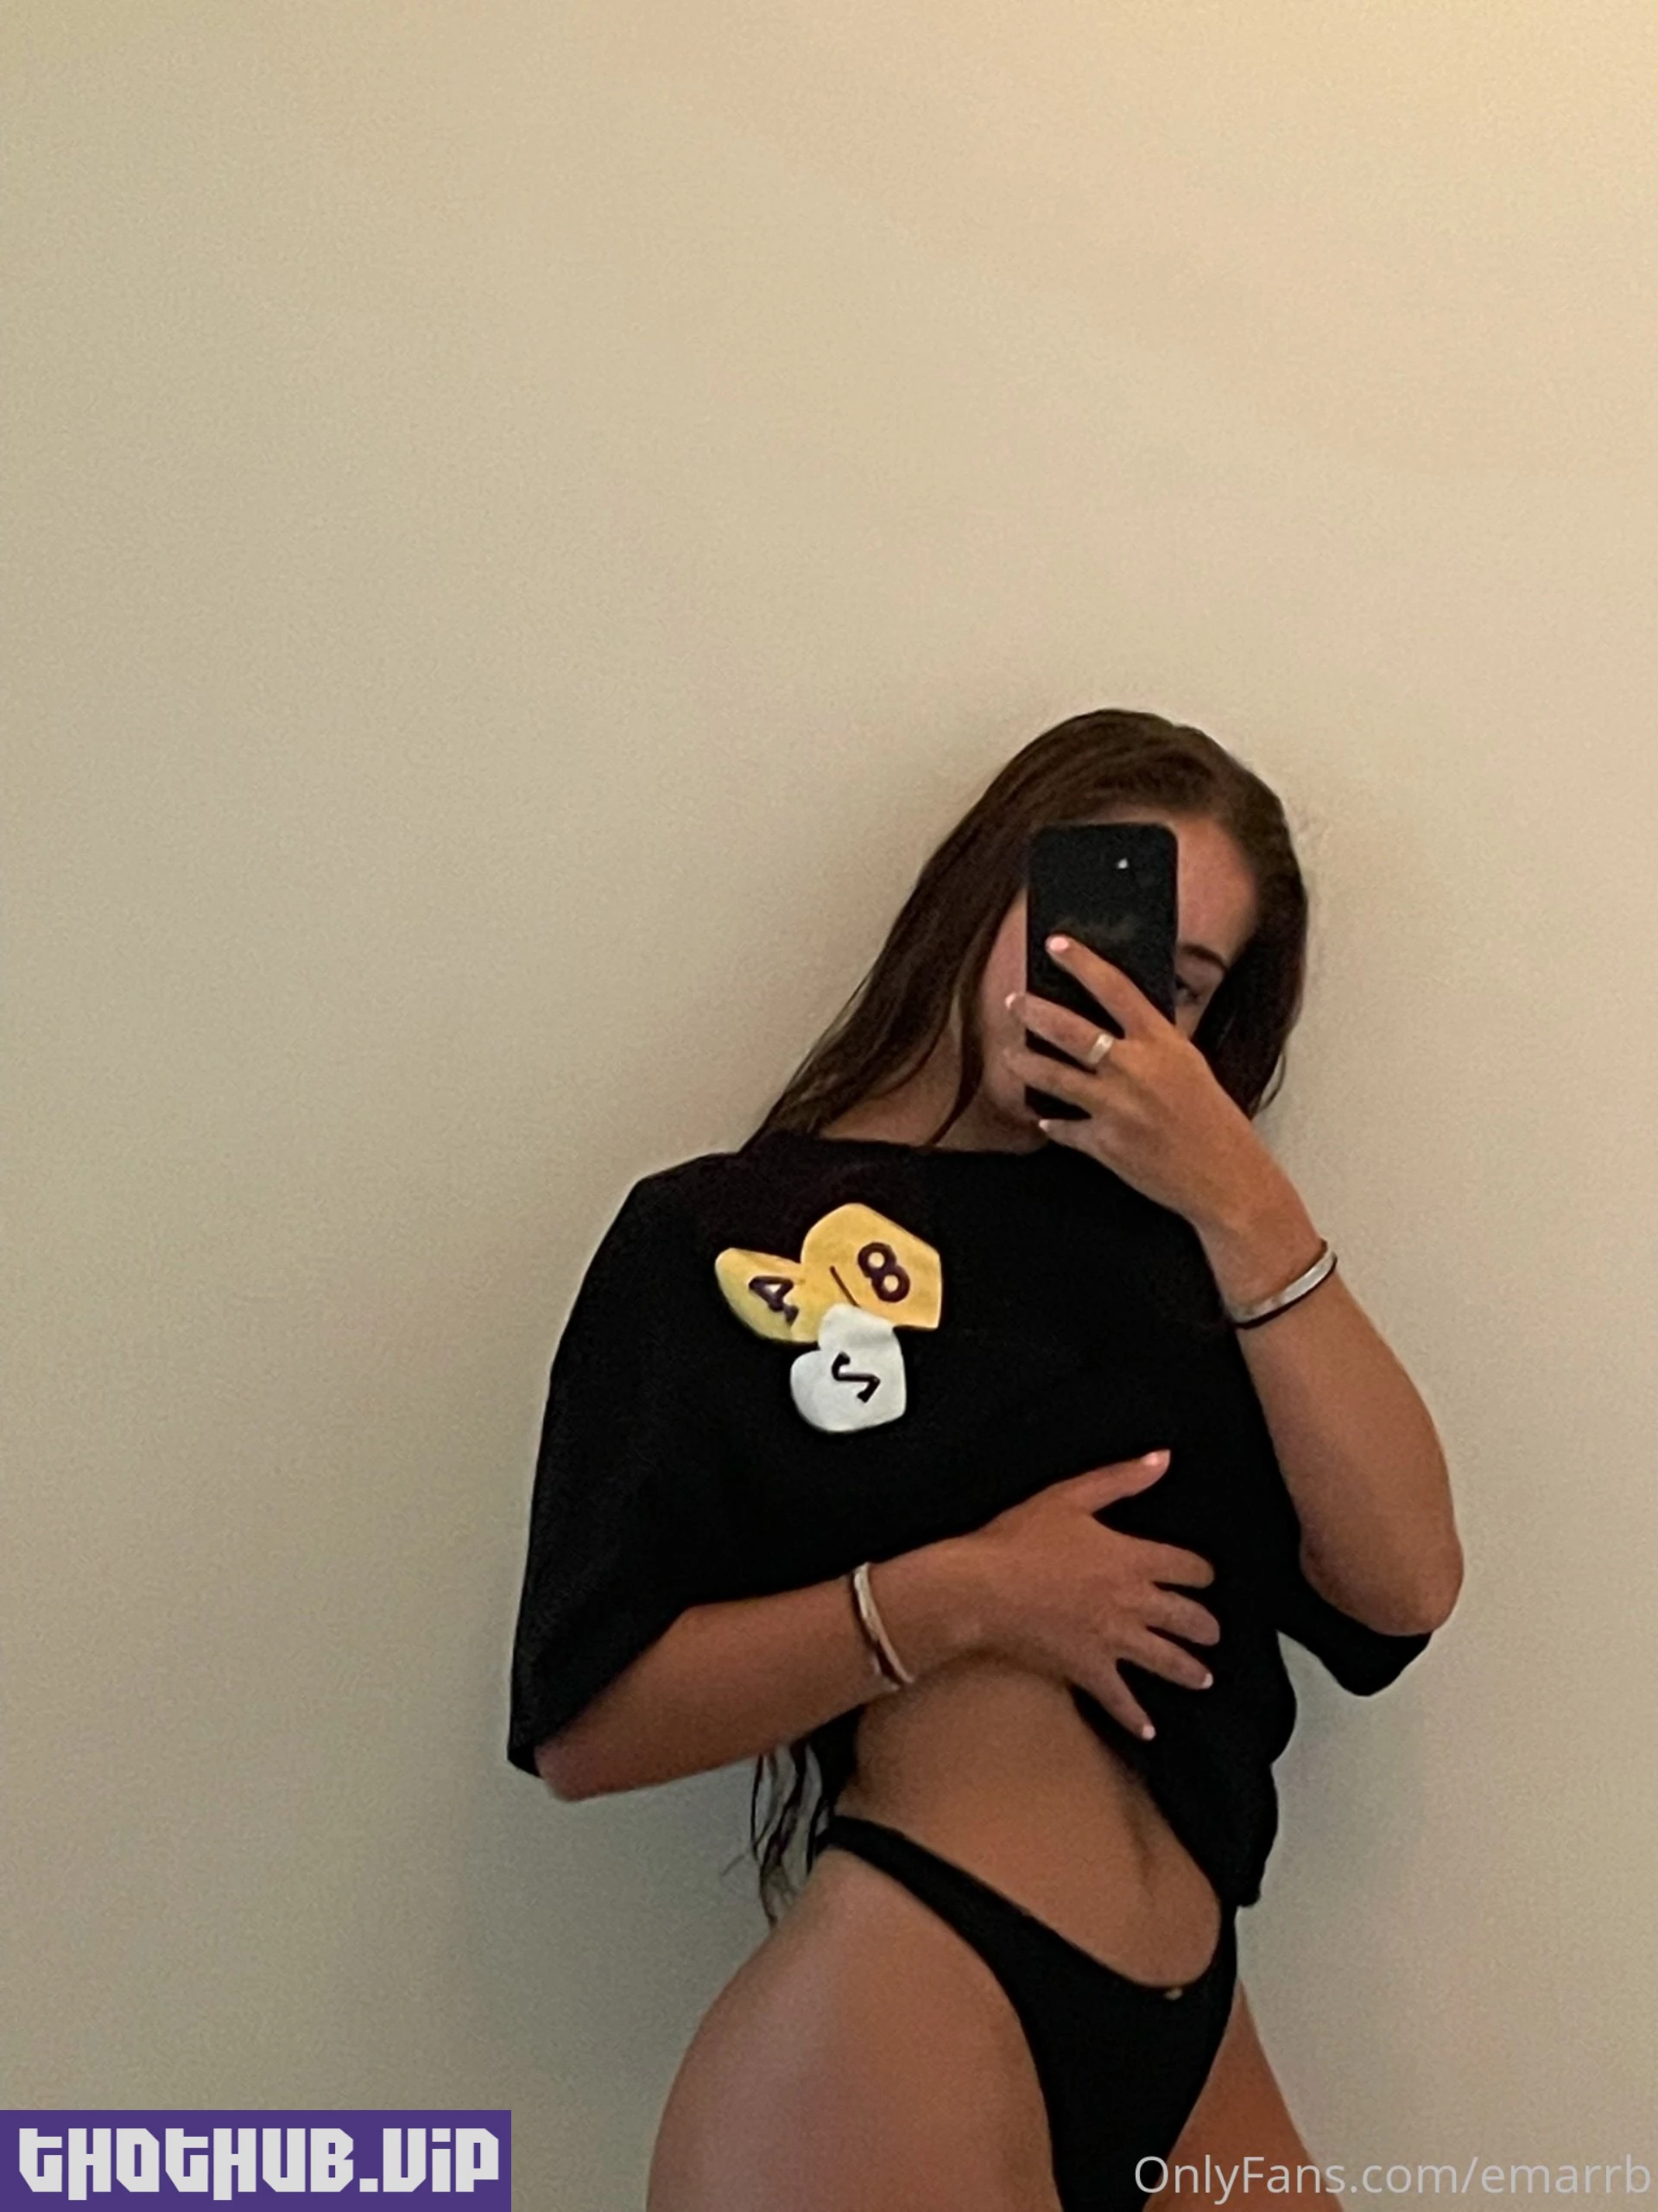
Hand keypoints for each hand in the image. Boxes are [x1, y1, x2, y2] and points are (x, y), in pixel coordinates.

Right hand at [961, 1451, 1217, 1740]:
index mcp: (1132, 1560)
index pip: (1186, 1567)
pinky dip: (1136, 1717)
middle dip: (1205, 1625)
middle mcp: (1133, 1603)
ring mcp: (1113, 1641)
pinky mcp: (1088, 1669)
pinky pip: (1120, 1699)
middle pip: (1185, 1617)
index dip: (1202, 1572)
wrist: (981, 1589)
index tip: (1207, 1576)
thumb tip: (1163, 1459)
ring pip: (1165, 1660)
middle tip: (1214, 1633)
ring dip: (1189, 1669)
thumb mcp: (1070, 1497)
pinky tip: (1149, 1731)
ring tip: (1203, 1678)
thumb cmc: (1020, 1539)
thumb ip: (1121, 1479)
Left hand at [1001, 934, 1290, 1230]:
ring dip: (1023, 1062)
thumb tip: (1112, 1023)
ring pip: (1052, 1076)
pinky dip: (1052, 1122)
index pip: (1115, 988)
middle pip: (1070, 1029)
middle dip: (1033, 1011)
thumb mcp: (1190, 1066)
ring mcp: (1116, 1107)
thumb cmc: (1214, 1121)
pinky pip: (1062, 1127)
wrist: (1226, 1178)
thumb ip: (1153, 1044)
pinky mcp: (1104, 1144)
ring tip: (1009, 1054)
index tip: (1056, 944)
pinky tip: (1045, 1117)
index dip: (1081, 962)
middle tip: (1014, 1002)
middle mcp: (1135, 1069)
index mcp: (1162, 1043)